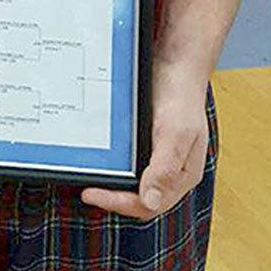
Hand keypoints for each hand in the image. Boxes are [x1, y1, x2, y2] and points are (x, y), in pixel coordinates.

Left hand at [82, 59, 209, 220]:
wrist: (176, 65)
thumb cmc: (180, 96)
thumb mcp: (175, 132)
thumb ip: (165, 168)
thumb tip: (151, 201)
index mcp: (183, 175)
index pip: (150, 205)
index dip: (120, 204)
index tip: (92, 194)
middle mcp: (171, 171)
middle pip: (139, 199)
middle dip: (113, 198)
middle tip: (87, 189)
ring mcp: (159, 159)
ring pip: (133, 184)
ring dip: (112, 184)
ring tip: (89, 177)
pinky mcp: (148, 146)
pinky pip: (130, 166)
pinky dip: (114, 167)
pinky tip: (100, 159)